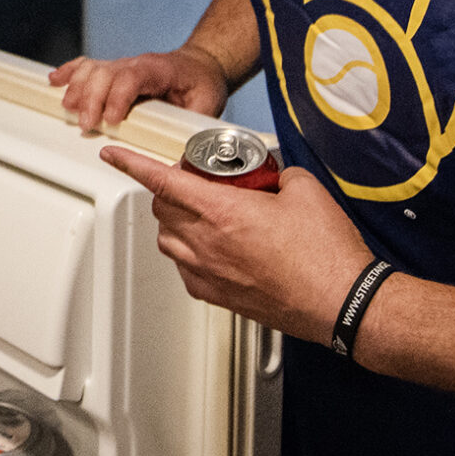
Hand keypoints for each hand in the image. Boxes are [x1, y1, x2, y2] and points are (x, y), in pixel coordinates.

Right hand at [48, 47, 229, 132]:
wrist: (200, 66)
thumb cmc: (202, 84)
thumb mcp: (208, 105)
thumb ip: (193, 128)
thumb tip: (183, 158)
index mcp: (159, 70)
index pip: (132, 77)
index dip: (117, 97)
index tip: (111, 120)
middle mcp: (136, 64)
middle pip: (105, 72)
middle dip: (92, 98)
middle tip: (86, 125)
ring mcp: (122, 65)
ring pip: (93, 69)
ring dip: (78, 88)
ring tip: (69, 109)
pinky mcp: (114, 71)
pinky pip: (88, 66)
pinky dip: (69, 73)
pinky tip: (54, 81)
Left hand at [97, 151, 371, 346]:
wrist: (342, 301)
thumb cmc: (326, 255)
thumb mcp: (306, 189)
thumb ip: (281, 172)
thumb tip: (275, 173)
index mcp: (223, 212)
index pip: (162, 181)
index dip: (131, 164)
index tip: (113, 154)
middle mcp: (207, 244)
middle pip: (161, 209)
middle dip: (167, 190)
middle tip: (192, 182)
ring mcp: (210, 273)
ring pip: (167, 240)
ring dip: (174, 222)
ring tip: (203, 215)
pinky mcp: (219, 297)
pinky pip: (185, 269)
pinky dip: (188, 253)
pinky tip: (213, 248)